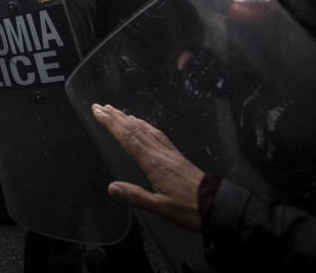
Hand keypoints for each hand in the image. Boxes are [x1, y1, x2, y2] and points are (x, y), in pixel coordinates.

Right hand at [91, 104, 202, 231]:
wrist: (218, 206)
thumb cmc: (189, 209)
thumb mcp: (161, 208)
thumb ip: (136, 196)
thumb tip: (111, 188)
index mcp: (153, 163)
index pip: (128, 139)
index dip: (111, 124)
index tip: (97, 112)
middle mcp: (160, 152)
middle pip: (134, 129)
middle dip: (115, 116)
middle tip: (99, 106)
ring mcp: (169, 152)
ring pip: (145, 129)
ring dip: (128, 118)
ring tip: (114, 110)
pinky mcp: (176, 155)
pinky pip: (157, 134)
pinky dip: (145, 125)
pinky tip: (141, 123)